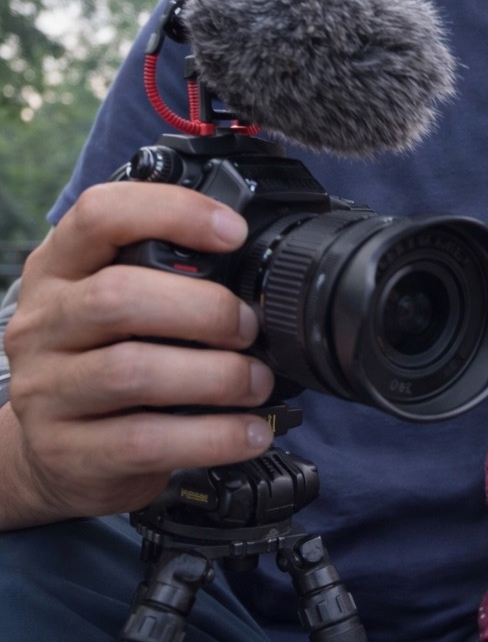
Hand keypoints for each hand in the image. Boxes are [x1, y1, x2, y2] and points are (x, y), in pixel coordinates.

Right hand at [1, 182, 275, 529]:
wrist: (58, 455)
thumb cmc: (108, 363)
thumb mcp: (122, 309)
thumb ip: (169, 279)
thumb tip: (263, 279)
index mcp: (61, 270)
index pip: (99, 214)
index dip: (172, 212)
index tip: (234, 232)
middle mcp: (43, 324)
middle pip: (118, 296)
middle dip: (205, 309)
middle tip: (249, 328)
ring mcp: (47, 390)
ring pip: (131, 371)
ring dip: (216, 376)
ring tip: (257, 383)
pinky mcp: (66, 451)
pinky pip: (145, 441)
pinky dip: (212, 436)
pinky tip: (249, 433)